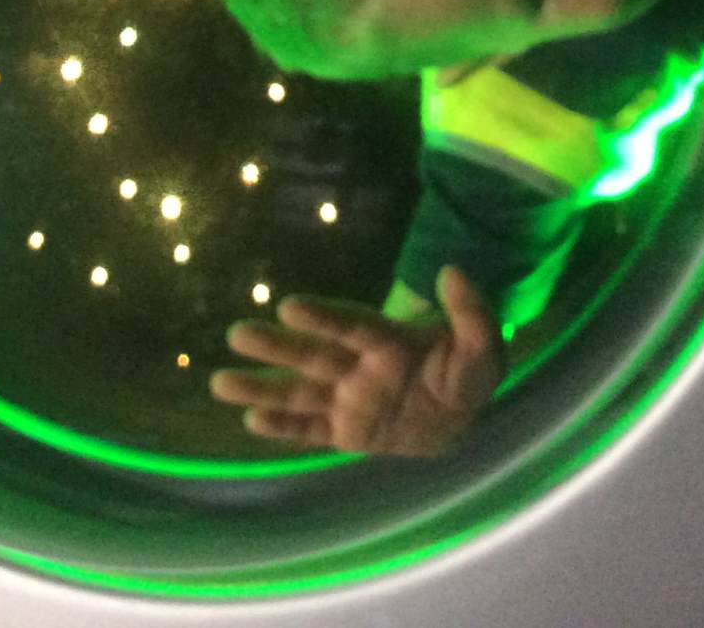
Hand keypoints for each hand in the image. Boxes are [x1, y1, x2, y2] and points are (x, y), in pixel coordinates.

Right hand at [209, 265, 503, 457]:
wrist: (460, 414)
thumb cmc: (466, 371)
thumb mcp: (485, 346)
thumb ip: (472, 313)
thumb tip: (453, 271)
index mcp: (387, 341)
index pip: (351, 326)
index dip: (323, 316)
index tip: (290, 306)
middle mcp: (358, 367)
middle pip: (312, 356)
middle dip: (276, 347)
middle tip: (237, 332)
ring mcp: (348, 400)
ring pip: (299, 394)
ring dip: (261, 387)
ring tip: (219, 381)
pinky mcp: (345, 432)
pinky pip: (310, 431)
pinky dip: (283, 427)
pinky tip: (250, 419)